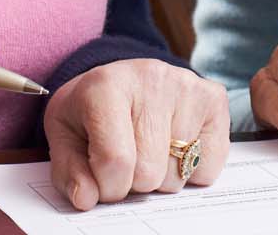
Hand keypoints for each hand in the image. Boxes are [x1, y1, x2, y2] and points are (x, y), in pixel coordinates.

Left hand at [44, 59, 229, 209]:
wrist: (119, 80)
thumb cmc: (90, 111)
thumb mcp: (64, 136)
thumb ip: (69, 172)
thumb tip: (86, 198)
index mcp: (105, 86)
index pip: (115, 161)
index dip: (107, 187)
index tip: (102, 179)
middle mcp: (151, 78)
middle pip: (149, 172)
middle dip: (134, 181)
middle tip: (126, 159)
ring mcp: (186, 86)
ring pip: (179, 172)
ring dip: (161, 176)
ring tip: (148, 149)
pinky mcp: (213, 99)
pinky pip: (208, 166)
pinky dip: (190, 170)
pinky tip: (174, 146)